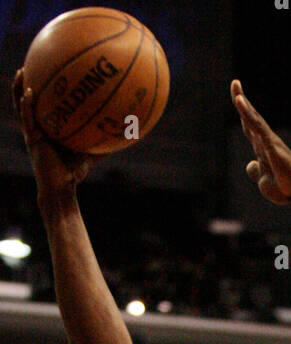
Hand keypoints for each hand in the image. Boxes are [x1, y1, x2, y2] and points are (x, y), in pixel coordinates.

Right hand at [12, 69, 92, 196]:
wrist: (61, 188)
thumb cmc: (75, 172)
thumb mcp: (92, 153)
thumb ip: (104, 141)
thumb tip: (125, 133)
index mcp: (48, 127)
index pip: (44, 103)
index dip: (43, 87)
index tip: (49, 68)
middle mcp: (38, 127)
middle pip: (30, 100)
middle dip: (28, 82)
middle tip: (31, 62)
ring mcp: (32, 132)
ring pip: (21, 105)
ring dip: (19, 88)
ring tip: (22, 71)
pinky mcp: (30, 139)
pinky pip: (26, 118)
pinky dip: (26, 105)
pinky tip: (29, 92)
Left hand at [231, 79, 290, 204]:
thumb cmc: (286, 188)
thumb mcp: (264, 182)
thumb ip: (256, 172)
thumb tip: (250, 164)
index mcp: (262, 149)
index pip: (249, 128)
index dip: (243, 114)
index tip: (237, 99)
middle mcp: (265, 141)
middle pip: (250, 117)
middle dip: (241, 99)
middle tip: (235, 83)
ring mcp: (268, 140)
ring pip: (252, 117)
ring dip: (242, 101)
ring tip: (235, 84)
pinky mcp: (270, 142)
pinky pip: (256, 124)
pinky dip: (247, 112)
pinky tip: (239, 101)